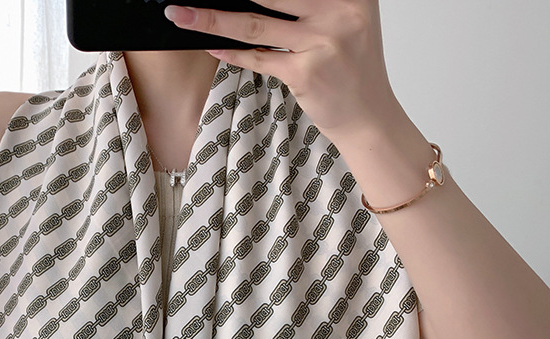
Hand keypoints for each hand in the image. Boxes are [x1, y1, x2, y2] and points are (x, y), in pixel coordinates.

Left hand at [164, 1, 403, 144]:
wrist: (368, 117)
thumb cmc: (350, 69)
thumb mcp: (343, 20)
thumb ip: (309, 3)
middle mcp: (339, 10)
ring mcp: (322, 42)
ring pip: (254, 24)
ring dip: (211, 19)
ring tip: (181, 14)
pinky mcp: (305, 73)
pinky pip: (258, 58)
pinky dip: (231, 52)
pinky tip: (211, 45)